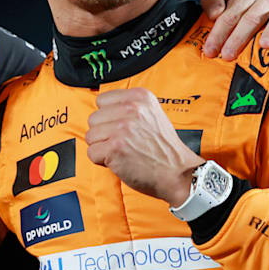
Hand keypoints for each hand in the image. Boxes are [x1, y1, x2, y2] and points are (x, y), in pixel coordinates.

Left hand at [85, 89, 202, 205]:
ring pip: (91, 136)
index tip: (122, 128)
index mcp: (140, 97)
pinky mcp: (115, 147)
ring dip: (102, 147)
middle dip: (104, 134)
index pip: (102, 100)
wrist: (178, 172)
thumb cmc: (163, 148)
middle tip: (124, 143)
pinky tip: (120, 160)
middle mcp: (131, 109)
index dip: (108, 117)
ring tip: (123, 151)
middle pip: (93, 118)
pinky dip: (102, 161)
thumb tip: (102, 109)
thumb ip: (128, 107)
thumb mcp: (152, 114)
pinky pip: (92, 153)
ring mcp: (122, 128)